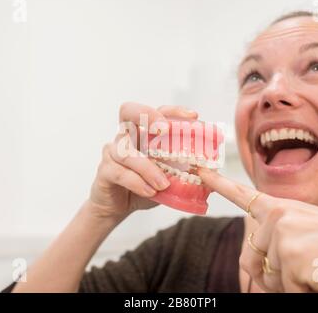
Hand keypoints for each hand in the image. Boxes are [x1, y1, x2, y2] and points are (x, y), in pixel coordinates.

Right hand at [88, 102, 197, 218]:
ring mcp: (112, 152)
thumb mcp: (169, 179)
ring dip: (148, 167)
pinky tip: (150, 191)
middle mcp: (126, 137)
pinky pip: (119, 172)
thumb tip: (212, 173)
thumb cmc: (144, 186)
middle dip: (148, 115)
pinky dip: (137, 182)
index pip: (157, 113)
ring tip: (163, 183)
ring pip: (126, 150)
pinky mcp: (105, 170)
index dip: (173, 111)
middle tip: (164, 130)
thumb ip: (186, 173)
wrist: (119, 207)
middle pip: (129, 111)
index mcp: (143, 134)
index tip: (193, 117)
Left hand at [199, 169, 317, 292]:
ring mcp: (282, 233)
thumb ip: (278, 243)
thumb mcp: (308, 236)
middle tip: (306, 270)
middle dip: (271, 276)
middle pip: (250, 259)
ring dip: (291, 285)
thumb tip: (252, 267)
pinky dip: (304, 293)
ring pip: (268, 278)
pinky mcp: (291, 254)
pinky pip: (286, 291)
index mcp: (283, 208)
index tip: (199, 170)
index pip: (243, 195)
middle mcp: (277, 216)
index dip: (218, 184)